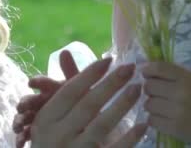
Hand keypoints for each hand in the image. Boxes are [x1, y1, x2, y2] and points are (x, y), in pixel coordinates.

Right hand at [14, 50, 78, 146]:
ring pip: (25, 117)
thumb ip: (72, 71)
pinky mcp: (36, 131)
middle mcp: (41, 101)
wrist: (84, 119)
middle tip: (22, 107)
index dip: (36, 82)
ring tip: (18, 128)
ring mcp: (37, 116)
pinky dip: (22, 137)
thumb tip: (64, 51)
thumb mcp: (77, 86)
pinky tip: (21, 142)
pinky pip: (27, 134)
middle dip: (24, 104)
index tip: (32, 83)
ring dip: (19, 121)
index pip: (41, 82)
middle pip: (29, 100)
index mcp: (50, 88)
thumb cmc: (80, 98)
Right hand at [28, 56, 146, 146]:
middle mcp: (58, 135)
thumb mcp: (52, 116)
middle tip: (130, 67)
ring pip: (101, 126)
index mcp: (46, 119)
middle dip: (111, 84)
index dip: (89, 74)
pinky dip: (130, 138)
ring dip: (122, 105)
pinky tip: (144, 124)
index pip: (69, 92)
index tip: (109, 59)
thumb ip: (65, 87)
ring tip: (138, 88)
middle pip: (88, 105)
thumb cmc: (53, 139)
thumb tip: (65, 52)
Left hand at [141, 62, 190, 145]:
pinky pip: (151, 120)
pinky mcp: (174, 128)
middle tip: (158, 93)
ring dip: (151, 105)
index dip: (147, 70)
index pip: (158, 68)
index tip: (146, 74)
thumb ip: (169, 71)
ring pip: (148, 104)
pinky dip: (154, 118)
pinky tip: (164, 117)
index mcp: (186, 78)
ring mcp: (177, 112)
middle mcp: (181, 93)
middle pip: (149, 86)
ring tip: (162, 107)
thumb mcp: (190, 78)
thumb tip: (143, 66)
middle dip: (150, 89)